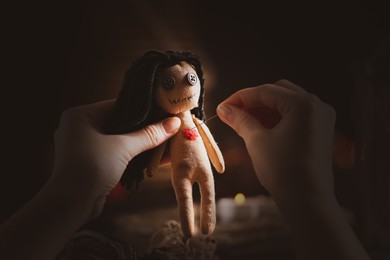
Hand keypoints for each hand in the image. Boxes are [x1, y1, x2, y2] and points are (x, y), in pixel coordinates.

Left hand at [52, 99, 180, 218]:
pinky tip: (151, 157)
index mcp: (81, 115)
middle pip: (120, 123)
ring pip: (119, 139)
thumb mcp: (123, 148)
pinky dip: (131, 154)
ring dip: (139, 143)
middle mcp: (80, 127)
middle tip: (166, 127)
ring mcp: (84, 146)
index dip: (143, 109)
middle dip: (144, 128)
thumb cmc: (90, 169)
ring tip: (163, 142)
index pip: (118, 105)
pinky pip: (115, 152)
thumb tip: (173, 122)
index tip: (163, 112)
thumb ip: (149, 135)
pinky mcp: (91, 162)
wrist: (70, 205)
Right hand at [216, 80, 335, 200]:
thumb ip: (240, 119)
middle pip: (278, 92)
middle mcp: (317, 106)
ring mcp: (321, 118)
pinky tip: (260, 127)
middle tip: (232, 113)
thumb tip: (224, 109)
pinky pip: (295, 116)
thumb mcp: (257, 141)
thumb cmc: (283, 171)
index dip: (241, 97)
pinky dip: (277, 118)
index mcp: (304, 104)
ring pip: (286, 104)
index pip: (266, 91)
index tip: (223, 106)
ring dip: (264, 110)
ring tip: (243, 122)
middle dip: (253, 102)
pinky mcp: (320, 131)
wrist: (307, 201)